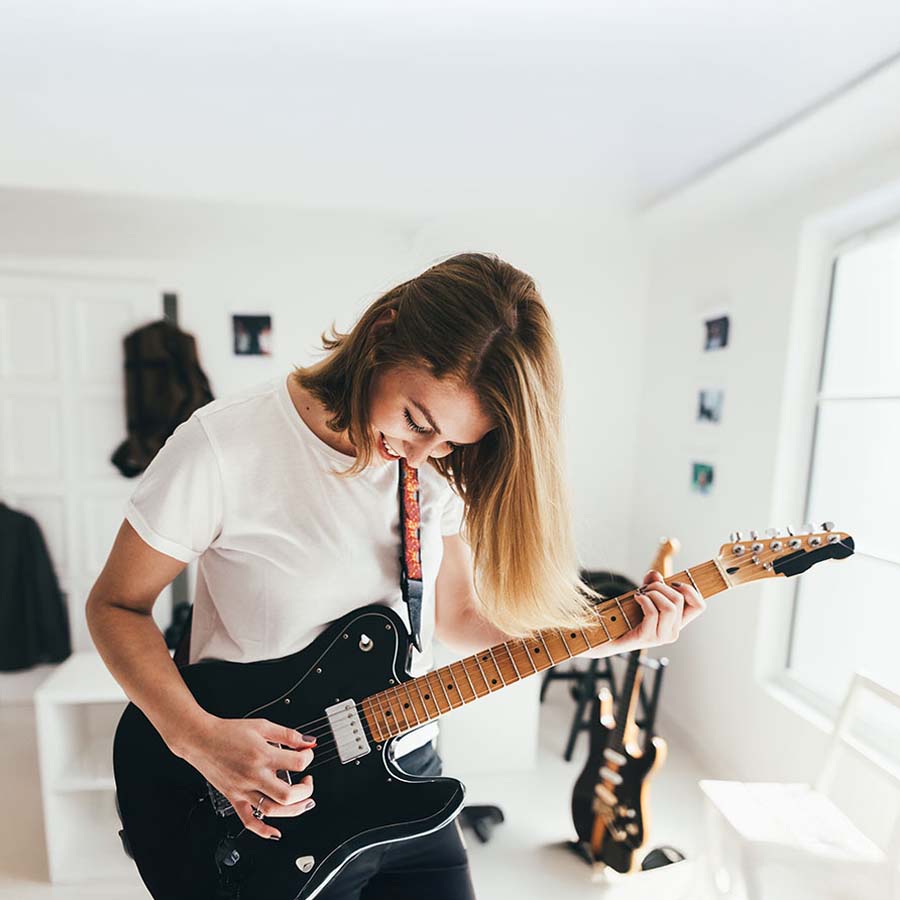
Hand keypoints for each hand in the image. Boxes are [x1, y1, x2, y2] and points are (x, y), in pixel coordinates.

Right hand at [176, 715, 316, 839]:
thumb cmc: (228, 731)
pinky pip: (248, 820)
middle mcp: (254, 776)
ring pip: (272, 810)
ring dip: (293, 810)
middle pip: (288, 795)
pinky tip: (274, 832)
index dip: (308, 758)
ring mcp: (244, 790)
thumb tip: (308, 742)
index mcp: (263, 756)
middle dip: (306, 791)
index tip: (307, 754)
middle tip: (308, 782)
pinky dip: (263, 831)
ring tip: (302, 802)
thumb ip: (287, 735)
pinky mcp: (234, 798)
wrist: (202, 739)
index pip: (297, 764)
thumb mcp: (262, 726)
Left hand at [581, 569, 706, 657]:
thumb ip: (651, 584)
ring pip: (670, 606)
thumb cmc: (625, 615)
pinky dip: (644, 600)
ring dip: (652, 593)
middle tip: (645, 588)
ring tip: (640, 593)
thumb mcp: (643, 596)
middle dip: (661, 587)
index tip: (672, 583)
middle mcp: (672, 632)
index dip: (691, 590)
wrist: (604, 636)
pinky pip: (653, 612)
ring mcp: (660, 638)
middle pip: (679, 600)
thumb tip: (655, 575)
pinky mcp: (646, 638)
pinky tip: (635, 598)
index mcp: (676, 623)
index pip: (699, 607)